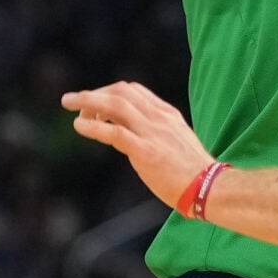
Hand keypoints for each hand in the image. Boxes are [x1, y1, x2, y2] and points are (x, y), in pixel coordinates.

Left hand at [64, 82, 212, 212]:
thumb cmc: (192, 171)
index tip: (94, 104)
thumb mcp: (175, 142)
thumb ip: (156, 134)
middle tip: (73, 101)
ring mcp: (152, 132)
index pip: (134, 90)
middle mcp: (158, 118)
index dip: (109, 92)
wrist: (209, 187)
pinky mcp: (145, 151)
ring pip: (115, 105)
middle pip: (121, 91)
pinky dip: (93, 126)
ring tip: (69, 105)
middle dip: (94, 93)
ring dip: (88, 101)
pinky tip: (79, 127)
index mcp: (166, 114)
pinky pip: (114, 132)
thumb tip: (132, 136)